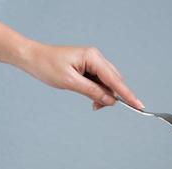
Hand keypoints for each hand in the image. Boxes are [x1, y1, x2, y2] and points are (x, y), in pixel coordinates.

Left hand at [19, 42, 144, 109]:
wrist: (32, 58)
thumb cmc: (47, 65)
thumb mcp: (70, 82)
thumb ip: (92, 91)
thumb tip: (110, 100)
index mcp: (93, 57)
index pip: (114, 79)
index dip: (127, 94)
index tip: (138, 105)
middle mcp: (95, 58)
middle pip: (113, 81)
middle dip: (111, 96)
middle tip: (99, 107)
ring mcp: (92, 62)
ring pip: (107, 82)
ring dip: (103, 95)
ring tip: (93, 104)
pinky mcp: (88, 67)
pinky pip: (99, 81)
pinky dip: (97, 91)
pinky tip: (91, 97)